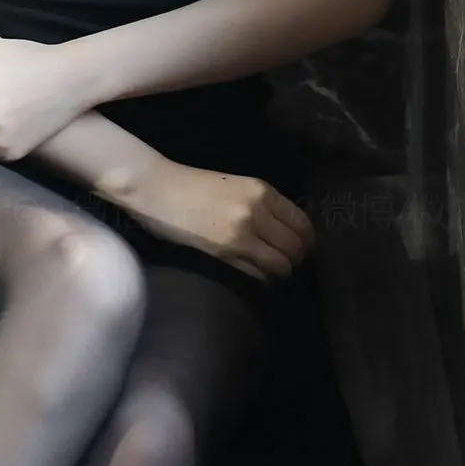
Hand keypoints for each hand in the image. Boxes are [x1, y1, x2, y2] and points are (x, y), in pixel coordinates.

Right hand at [123, 153, 316, 282]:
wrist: (157, 191)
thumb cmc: (194, 187)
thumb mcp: (236, 186)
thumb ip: (263, 205)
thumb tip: (288, 231)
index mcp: (262, 191)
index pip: (302, 224)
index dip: (307, 241)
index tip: (302, 248)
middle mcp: (256, 213)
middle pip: (295, 249)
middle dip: (295, 259)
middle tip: (286, 262)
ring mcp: (240, 236)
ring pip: (280, 266)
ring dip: (279, 273)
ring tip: (269, 271)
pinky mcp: (224, 256)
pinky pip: (256, 276)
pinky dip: (260, 279)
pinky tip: (252, 274)